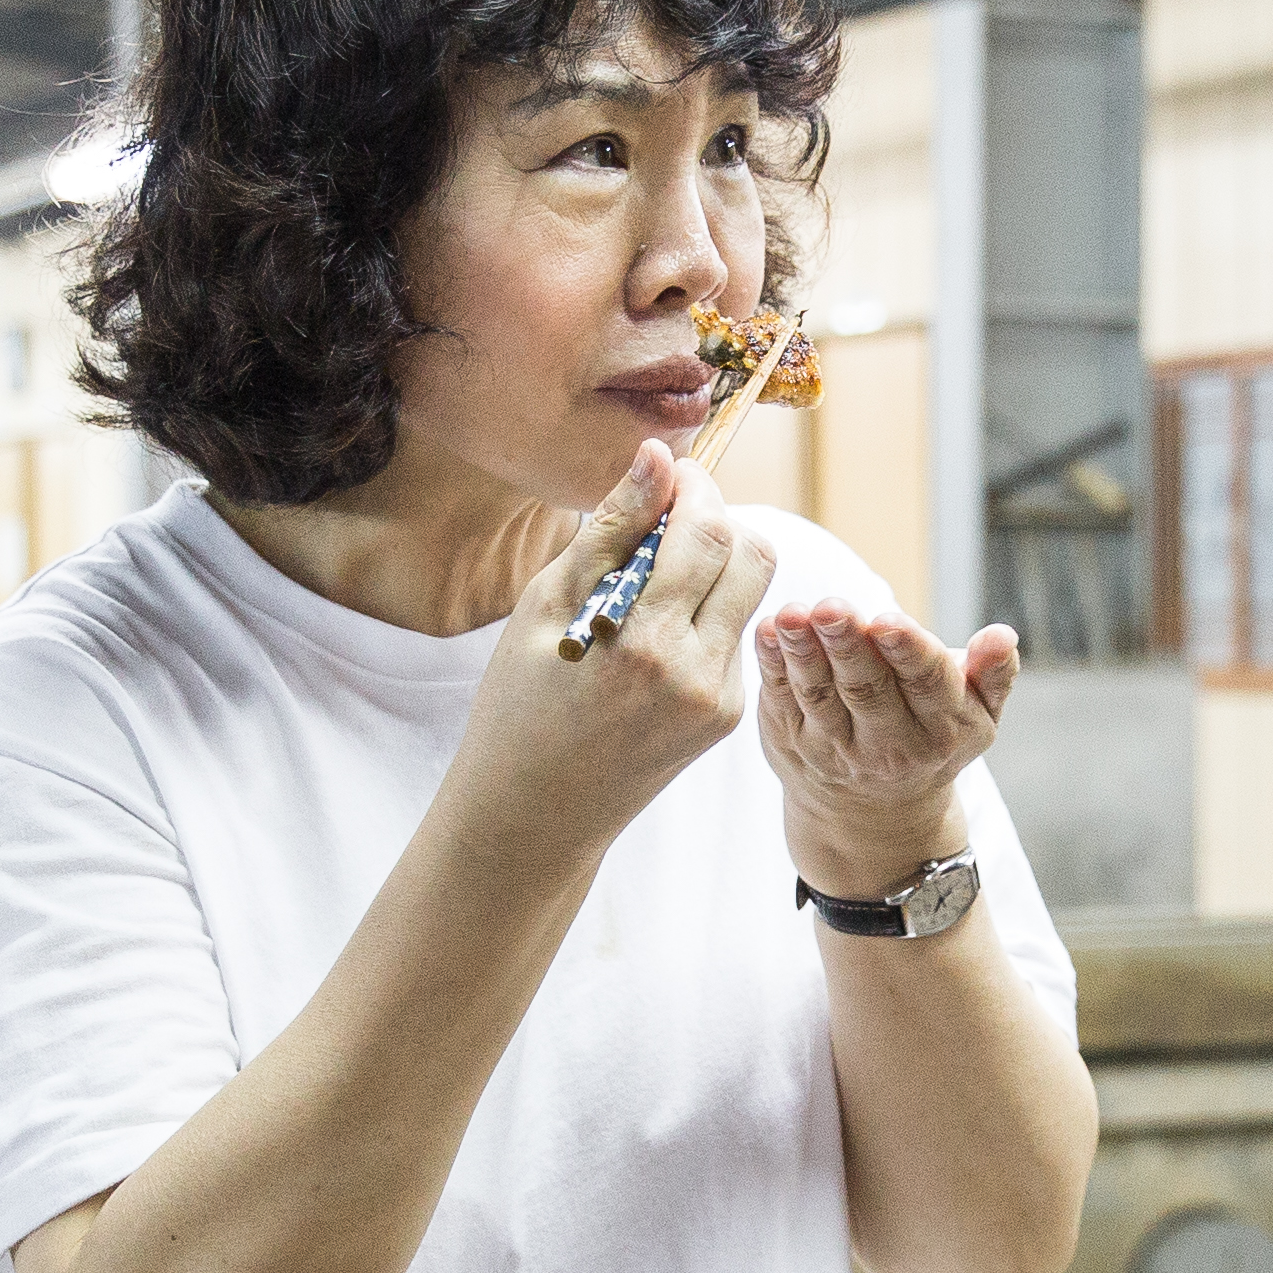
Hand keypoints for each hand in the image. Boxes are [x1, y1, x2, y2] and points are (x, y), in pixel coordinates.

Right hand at [448, 442, 771, 873]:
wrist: (535, 815)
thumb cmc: (518, 704)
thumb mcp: (544, 607)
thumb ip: (611, 530)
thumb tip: (657, 457)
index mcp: (642, 643)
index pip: (707, 533)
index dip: (695, 488)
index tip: (668, 474)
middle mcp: (695, 674)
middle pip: (753, 556)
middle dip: (718, 519)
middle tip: (668, 516)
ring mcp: (719, 700)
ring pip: (749, 593)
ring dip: (713, 565)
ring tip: (651, 578)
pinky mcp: (727, 716)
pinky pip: (731, 635)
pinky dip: (703, 613)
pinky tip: (651, 633)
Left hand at [758, 600, 1018, 893]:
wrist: (875, 814)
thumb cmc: (933, 736)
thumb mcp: (978, 714)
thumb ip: (994, 672)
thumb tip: (1003, 635)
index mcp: (942, 728)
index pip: (926, 684)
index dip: (907, 651)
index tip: (887, 620)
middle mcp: (889, 746)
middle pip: (867, 689)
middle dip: (848, 646)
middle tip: (832, 607)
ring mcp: (836, 750)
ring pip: (819, 696)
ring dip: (802, 653)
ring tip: (791, 616)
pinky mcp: (793, 744)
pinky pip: (781, 701)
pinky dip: (772, 667)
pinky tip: (767, 632)